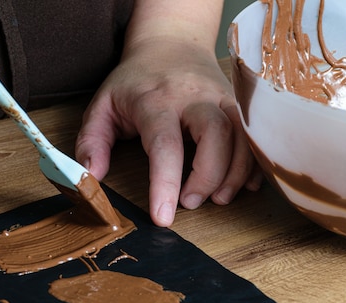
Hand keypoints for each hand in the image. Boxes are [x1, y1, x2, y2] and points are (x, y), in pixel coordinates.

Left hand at [75, 39, 262, 226]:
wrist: (171, 43)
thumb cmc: (134, 82)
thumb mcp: (102, 105)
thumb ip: (92, 141)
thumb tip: (91, 176)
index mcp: (156, 100)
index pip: (164, 144)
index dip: (165, 183)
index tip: (162, 216)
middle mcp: (194, 97)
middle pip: (215, 134)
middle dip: (208, 175)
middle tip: (192, 203)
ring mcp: (221, 98)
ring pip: (242, 134)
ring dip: (236, 173)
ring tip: (219, 200)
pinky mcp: (237, 104)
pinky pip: (254, 135)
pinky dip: (253, 163)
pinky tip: (243, 185)